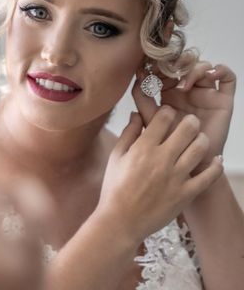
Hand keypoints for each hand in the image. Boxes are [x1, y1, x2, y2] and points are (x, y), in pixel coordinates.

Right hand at [98, 108, 222, 244]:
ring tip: (199, 139)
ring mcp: (176, 177)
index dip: (168, 111)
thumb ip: (128, 133)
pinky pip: (209, 177)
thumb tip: (137, 114)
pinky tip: (217, 160)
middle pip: (187, 129)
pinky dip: (216, 166)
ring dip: (202, 139)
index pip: (163, 117)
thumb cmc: (114, 189)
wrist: (121, 221)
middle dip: (190, 121)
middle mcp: (162, 159)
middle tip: (189, 122)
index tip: (168, 113)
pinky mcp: (186, 194)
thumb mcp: (115, 157)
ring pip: (200, 148)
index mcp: (143, 148)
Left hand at [134, 61, 235, 169]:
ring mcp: (205, 92)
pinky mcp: (222, 99)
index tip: (149, 68)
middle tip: (166, 71)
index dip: (158, 63)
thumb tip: (138, 79)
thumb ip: (142, 100)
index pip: (165, 67)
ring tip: (182, 85)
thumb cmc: (167, 144)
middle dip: (175, 61)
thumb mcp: (150, 120)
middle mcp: (187, 89)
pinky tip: (210, 75)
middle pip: (184, 62)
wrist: (189, 164)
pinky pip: (227, 78)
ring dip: (192, 68)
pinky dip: (220, 70)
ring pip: (202, 65)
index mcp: (167, 91)